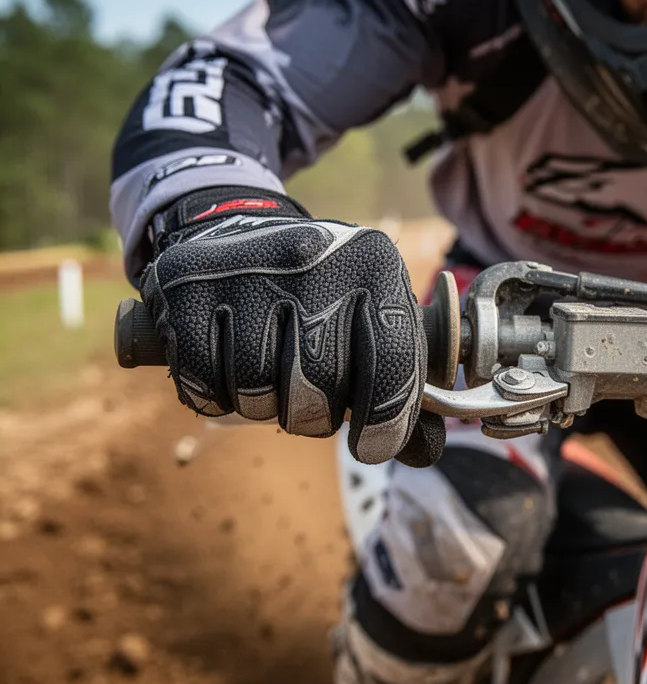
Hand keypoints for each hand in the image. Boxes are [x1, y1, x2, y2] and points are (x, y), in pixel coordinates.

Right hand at [139, 187, 444, 466]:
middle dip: (317, 416)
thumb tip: (425, 452)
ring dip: (266, 408)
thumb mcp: (373, 315)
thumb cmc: (322, 293)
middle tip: (313, 406)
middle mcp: (312, 255)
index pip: (390, 363)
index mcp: (374, 262)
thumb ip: (404, 384)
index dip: (385, 423)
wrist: (235, 232)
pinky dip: (219, 397)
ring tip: (274, 383)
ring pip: (257, 390)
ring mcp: (244, 268)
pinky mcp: (185, 286)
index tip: (371, 448)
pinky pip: (203, 382)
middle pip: (319, 385)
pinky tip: (231, 372)